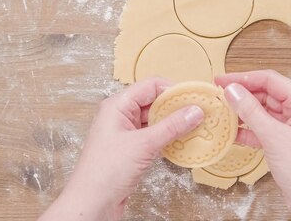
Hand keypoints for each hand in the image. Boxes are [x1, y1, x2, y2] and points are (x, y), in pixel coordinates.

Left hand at [40, 78, 203, 220]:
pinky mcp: (130, 149)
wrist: (91, 204)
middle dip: (176, 107)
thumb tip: (194, 111)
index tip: (194, 97)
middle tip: (199, 113)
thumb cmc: (105, 172)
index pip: (150, 85)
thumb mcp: (144, 145)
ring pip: (155, 120)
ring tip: (195, 127)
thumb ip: (171, 126)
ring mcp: (125, 133)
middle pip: (154, 101)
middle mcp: (120, 115)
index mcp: (117, 105)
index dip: (173, 89)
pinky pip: (153, 136)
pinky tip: (182, 142)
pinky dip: (167, 137)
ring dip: (173, 123)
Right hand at [215, 70, 290, 220]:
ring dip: (244, 112)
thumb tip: (232, 90)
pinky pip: (265, 128)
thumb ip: (251, 112)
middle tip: (218, 95)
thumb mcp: (274, 138)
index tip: (221, 78)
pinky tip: (234, 132)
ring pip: (264, 111)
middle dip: (242, 94)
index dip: (243, 77)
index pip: (270, 80)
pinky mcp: (286, 142)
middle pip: (266, 93)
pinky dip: (249, 129)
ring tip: (222, 112)